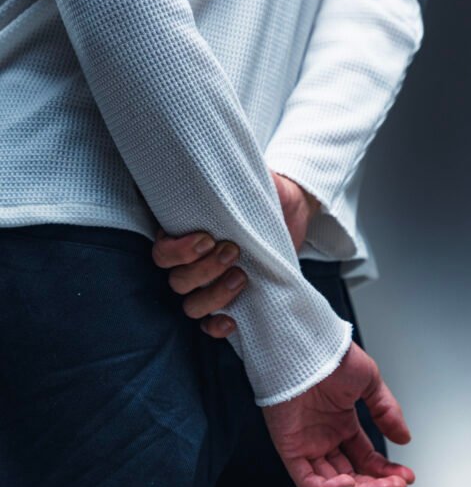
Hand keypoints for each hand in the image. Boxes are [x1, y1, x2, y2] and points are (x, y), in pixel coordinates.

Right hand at [151, 170, 316, 334]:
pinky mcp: (230, 300)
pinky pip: (209, 325)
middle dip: (204, 270)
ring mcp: (209, 283)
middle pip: (177, 281)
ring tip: (242, 276)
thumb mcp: (246, 179)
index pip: (161, 252)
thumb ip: (228, 175)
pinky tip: (233, 320)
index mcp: (183, 232)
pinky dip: (217, 326)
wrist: (294, 208)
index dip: (178, 252)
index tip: (207, 238)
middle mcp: (190, 261)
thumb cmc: (263, 190)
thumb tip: (212, 160)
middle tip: (233, 250)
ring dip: (214, 296)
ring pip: (191, 305)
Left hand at [262, 341, 414, 486]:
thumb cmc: (332, 357)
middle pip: (352, 476)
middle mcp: (324, 437)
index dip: (385, 472)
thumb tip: (404, 438)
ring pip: (332, 484)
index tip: (405, 477)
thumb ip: (386, 411)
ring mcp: (307, 444)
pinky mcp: (289, 448)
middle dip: (376, 485)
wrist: (306, 347)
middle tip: (397, 485)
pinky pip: (307, 480)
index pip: (365, 459)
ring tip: (380, 486)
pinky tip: (350, 482)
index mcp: (341, 423)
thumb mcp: (369, 383)